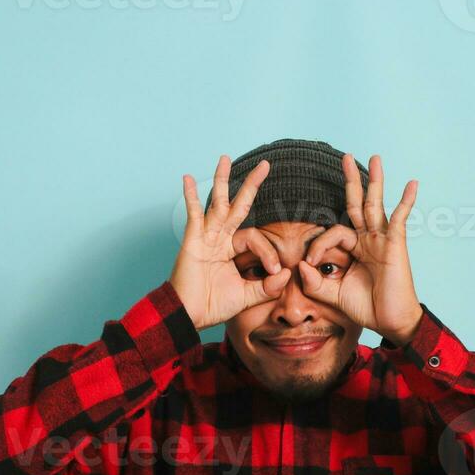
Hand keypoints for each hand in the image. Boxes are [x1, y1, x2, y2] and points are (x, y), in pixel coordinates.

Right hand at [170, 155, 291, 329]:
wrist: (188, 315)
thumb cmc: (212, 306)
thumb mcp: (246, 296)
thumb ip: (266, 286)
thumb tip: (286, 275)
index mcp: (231, 250)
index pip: (256, 238)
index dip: (269, 252)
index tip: (275, 270)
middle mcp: (219, 239)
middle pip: (238, 206)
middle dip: (252, 185)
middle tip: (266, 165)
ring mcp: (205, 237)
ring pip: (217, 204)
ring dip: (223, 180)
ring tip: (226, 158)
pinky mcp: (192, 240)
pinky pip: (194, 214)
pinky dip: (191, 197)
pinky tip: (189, 178)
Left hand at [296, 153, 423, 344]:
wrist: (391, 322)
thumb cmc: (367, 307)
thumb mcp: (334, 295)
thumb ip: (315, 282)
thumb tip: (300, 265)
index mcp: (355, 248)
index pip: (333, 232)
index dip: (319, 245)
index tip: (310, 264)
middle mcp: (369, 239)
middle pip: (357, 204)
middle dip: (351, 181)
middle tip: (345, 157)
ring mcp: (383, 240)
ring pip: (376, 204)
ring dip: (374, 181)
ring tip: (374, 158)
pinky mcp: (395, 244)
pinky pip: (399, 219)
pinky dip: (406, 201)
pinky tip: (412, 184)